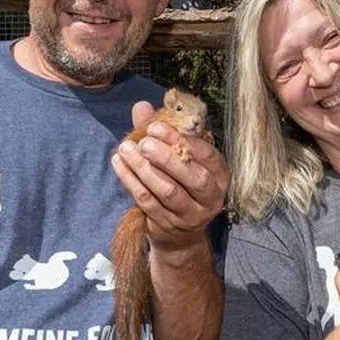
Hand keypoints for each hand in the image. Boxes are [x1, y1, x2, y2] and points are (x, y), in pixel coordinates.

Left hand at [112, 100, 228, 254]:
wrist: (179, 234)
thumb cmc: (181, 184)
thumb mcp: (178, 157)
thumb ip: (161, 132)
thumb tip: (141, 106)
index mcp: (220, 175)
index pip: (208, 156)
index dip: (183, 140)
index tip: (157, 127)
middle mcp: (211, 197)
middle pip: (193, 177)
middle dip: (167, 157)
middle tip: (144, 142)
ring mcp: (190, 215)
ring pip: (168, 191)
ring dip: (144, 169)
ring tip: (126, 149)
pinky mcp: (168, 225)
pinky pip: (148, 202)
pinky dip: (131, 182)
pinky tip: (119, 164)